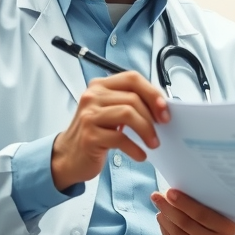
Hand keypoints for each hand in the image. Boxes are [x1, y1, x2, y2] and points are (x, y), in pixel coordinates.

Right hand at [51, 71, 168, 190]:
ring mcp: (89, 116)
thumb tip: (162, 107)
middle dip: (152, 115)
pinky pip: (120, 138)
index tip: (165, 109)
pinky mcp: (89, 136)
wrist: (68, 156)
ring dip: (146, 130)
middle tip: (162, 129)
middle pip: (132, 98)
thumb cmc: (96, 132)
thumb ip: (130, 103)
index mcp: (100, 85)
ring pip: (128, 114)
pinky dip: (135, 148)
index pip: (132, 78)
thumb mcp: (111, 111)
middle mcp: (92, 96)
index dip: (152, 92)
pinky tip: (141, 155)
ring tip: (153, 143)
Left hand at [152, 189, 234, 234]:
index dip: (184, 203)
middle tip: (157, 196)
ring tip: (159, 206)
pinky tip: (162, 219)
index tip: (170, 192)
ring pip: (177, 234)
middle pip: (186, 224)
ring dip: (165, 218)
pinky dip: (165, 230)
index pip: (201, 214)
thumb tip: (180, 191)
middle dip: (168, 208)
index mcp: (227, 229)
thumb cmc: (222, 228)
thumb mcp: (224, 216)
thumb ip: (208, 206)